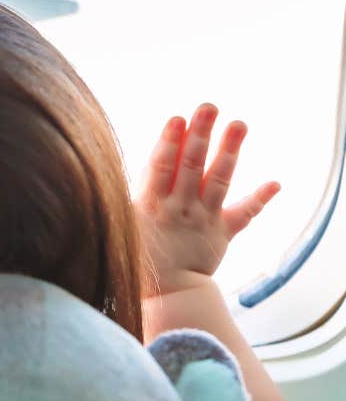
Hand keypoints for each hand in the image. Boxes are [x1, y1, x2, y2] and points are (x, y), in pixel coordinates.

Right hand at [134, 103, 280, 293]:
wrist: (165, 293)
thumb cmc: (139, 251)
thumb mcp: (126, 219)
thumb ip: (137, 189)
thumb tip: (144, 154)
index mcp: (152, 204)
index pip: (161, 167)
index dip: (169, 142)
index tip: (177, 118)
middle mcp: (180, 208)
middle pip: (192, 166)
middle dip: (200, 134)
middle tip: (209, 107)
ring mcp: (203, 219)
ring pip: (218, 180)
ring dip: (229, 151)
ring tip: (239, 124)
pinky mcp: (222, 232)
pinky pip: (243, 215)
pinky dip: (260, 199)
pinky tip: (275, 183)